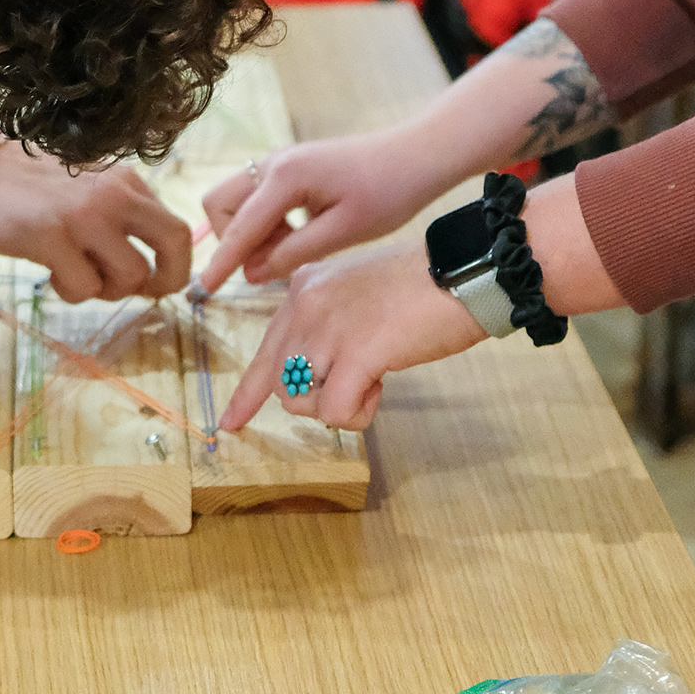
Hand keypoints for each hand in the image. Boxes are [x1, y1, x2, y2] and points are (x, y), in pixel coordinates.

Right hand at [0, 143, 191, 301]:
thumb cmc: (26, 185)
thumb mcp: (85, 187)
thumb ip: (116, 217)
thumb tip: (145, 269)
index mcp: (125, 183)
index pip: (177, 228)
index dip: (175, 265)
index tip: (155, 282)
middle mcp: (114, 195)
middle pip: (174, 244)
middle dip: (166, 280)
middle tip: (142, 293)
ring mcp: (85, 216)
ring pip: (130, 275)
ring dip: (106, 290)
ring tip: (76, 276)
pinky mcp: (52, 237)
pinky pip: (85, 287)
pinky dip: (70, 291)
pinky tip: (50, 273)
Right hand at [197, 130, 437, 290]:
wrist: (416, 155)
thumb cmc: (389, 191)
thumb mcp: (344, 232)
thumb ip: (294, 253)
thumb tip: (253, 274)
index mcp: (285, 177)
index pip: (240, 227)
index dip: (221, 262)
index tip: (202, 289)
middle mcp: (272, 163)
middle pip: (220, 203)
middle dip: (233, 238)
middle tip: (273, 262)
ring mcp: (278, 160)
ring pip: (236, 200)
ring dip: (252, 231)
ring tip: (294, 249)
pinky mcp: (289, 166)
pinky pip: (256, 197)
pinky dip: (266, 221)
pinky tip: (300, 234)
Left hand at [219, 242, 484, 432]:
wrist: (464, 271)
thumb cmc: (423, 288)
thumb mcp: (357, 297)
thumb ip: (329, 327)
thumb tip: (319, 375)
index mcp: (303, 288)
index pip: (265, 349)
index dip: (247, 392)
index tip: (230, 423)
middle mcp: (305, 304)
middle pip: (280, 381)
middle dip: (314, 399)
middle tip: (358, 384)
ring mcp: (327, 327)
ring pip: (299, 400)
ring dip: (336, 405)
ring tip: (373, 380)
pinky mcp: (356, 352)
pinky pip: (335, 412)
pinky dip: (358, 414)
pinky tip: (381, 386)